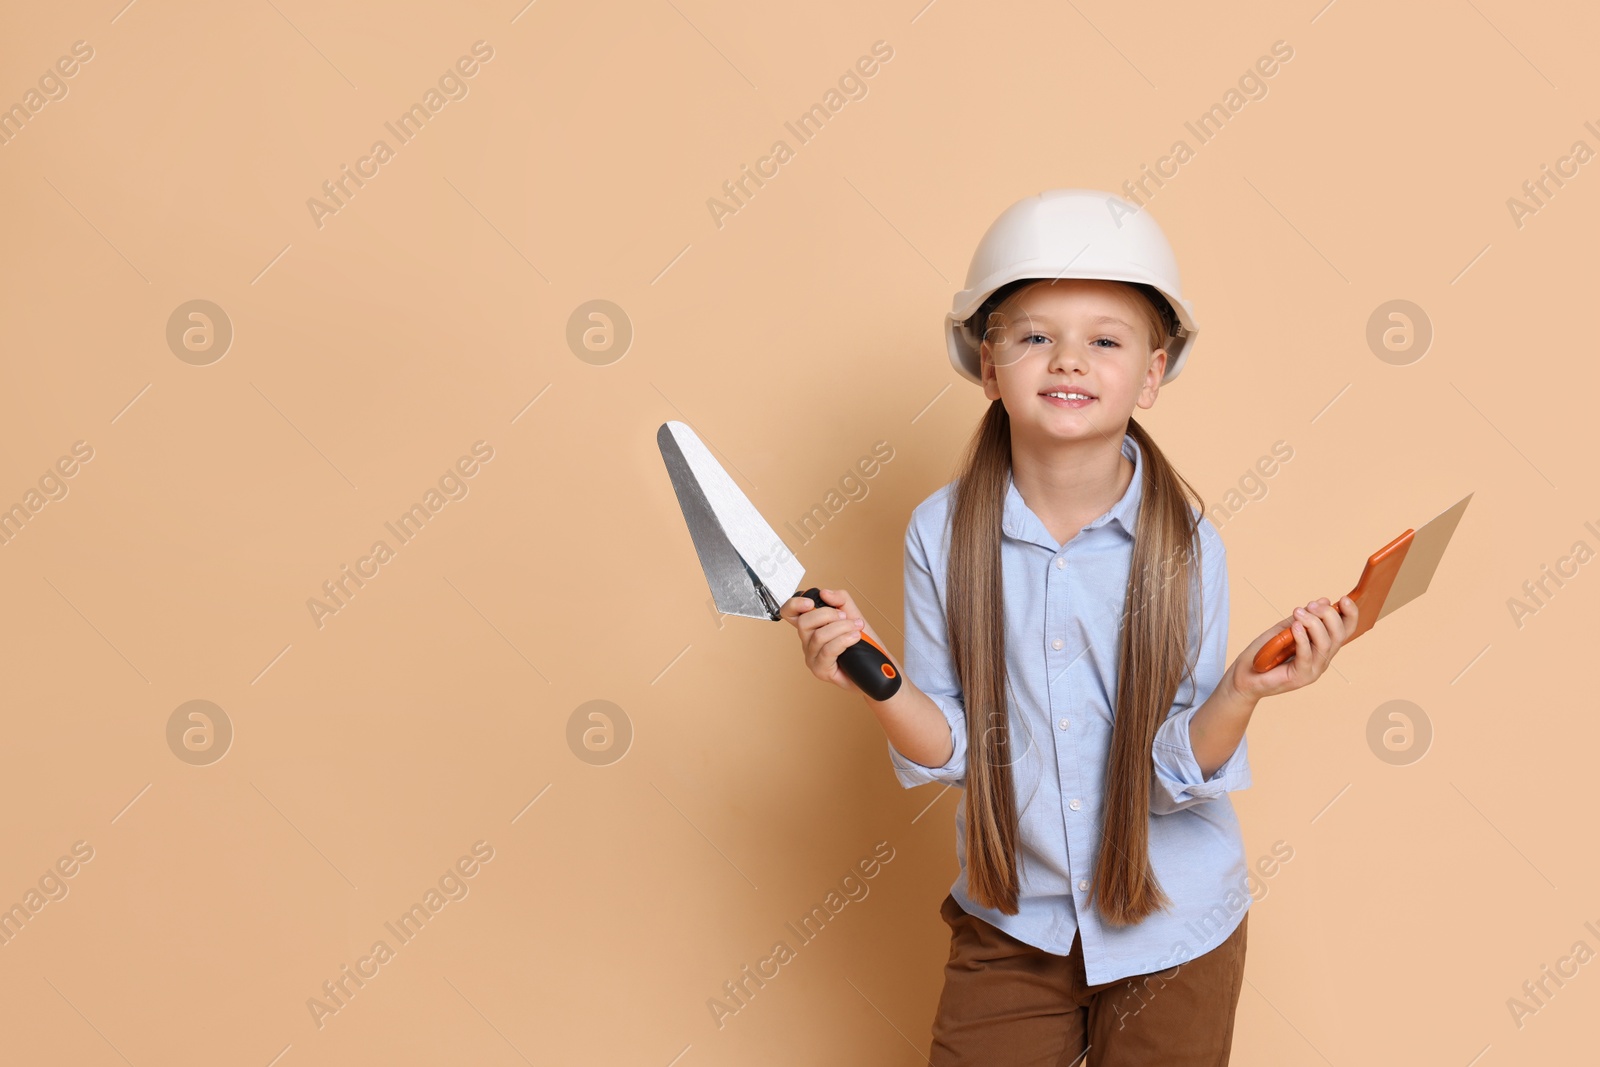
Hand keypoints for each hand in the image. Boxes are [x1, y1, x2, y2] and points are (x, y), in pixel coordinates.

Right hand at [778, 587, 878, 691]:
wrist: (874, 666)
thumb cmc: (862, 643)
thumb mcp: (853, 614)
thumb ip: (840, 600)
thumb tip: (825, 593)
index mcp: (811, 626)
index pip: (789, 613)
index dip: (794, 605)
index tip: (810, 603)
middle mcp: (808, 641)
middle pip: (804, 622)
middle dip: (828, 614)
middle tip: (845, 616)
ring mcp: (812, 657)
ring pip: (819, 636)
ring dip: (842, 627)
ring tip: (857, 627)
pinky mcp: (820, 670)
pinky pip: (828, 650)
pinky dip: (844, 640)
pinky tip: (855, 637)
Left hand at [1227, 595, 1358, 701]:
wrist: (1244, 675)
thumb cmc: (1264, 652)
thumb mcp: (1284, 629)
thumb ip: (1302, 618)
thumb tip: (1324, 600)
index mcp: (1322, 646)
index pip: (1345, 630)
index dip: (1350, 614)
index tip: (1343, 598)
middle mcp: (1322, 659)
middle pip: (1339, 635)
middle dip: (1328, 615)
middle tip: (1310, 605)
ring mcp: (1313, 670)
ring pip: (1325, 644)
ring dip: (1313, 623)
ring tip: (1298, 612)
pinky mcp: (1301, 677)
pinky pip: (1307, 656)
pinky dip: (1302, 638)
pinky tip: (1295, 626)